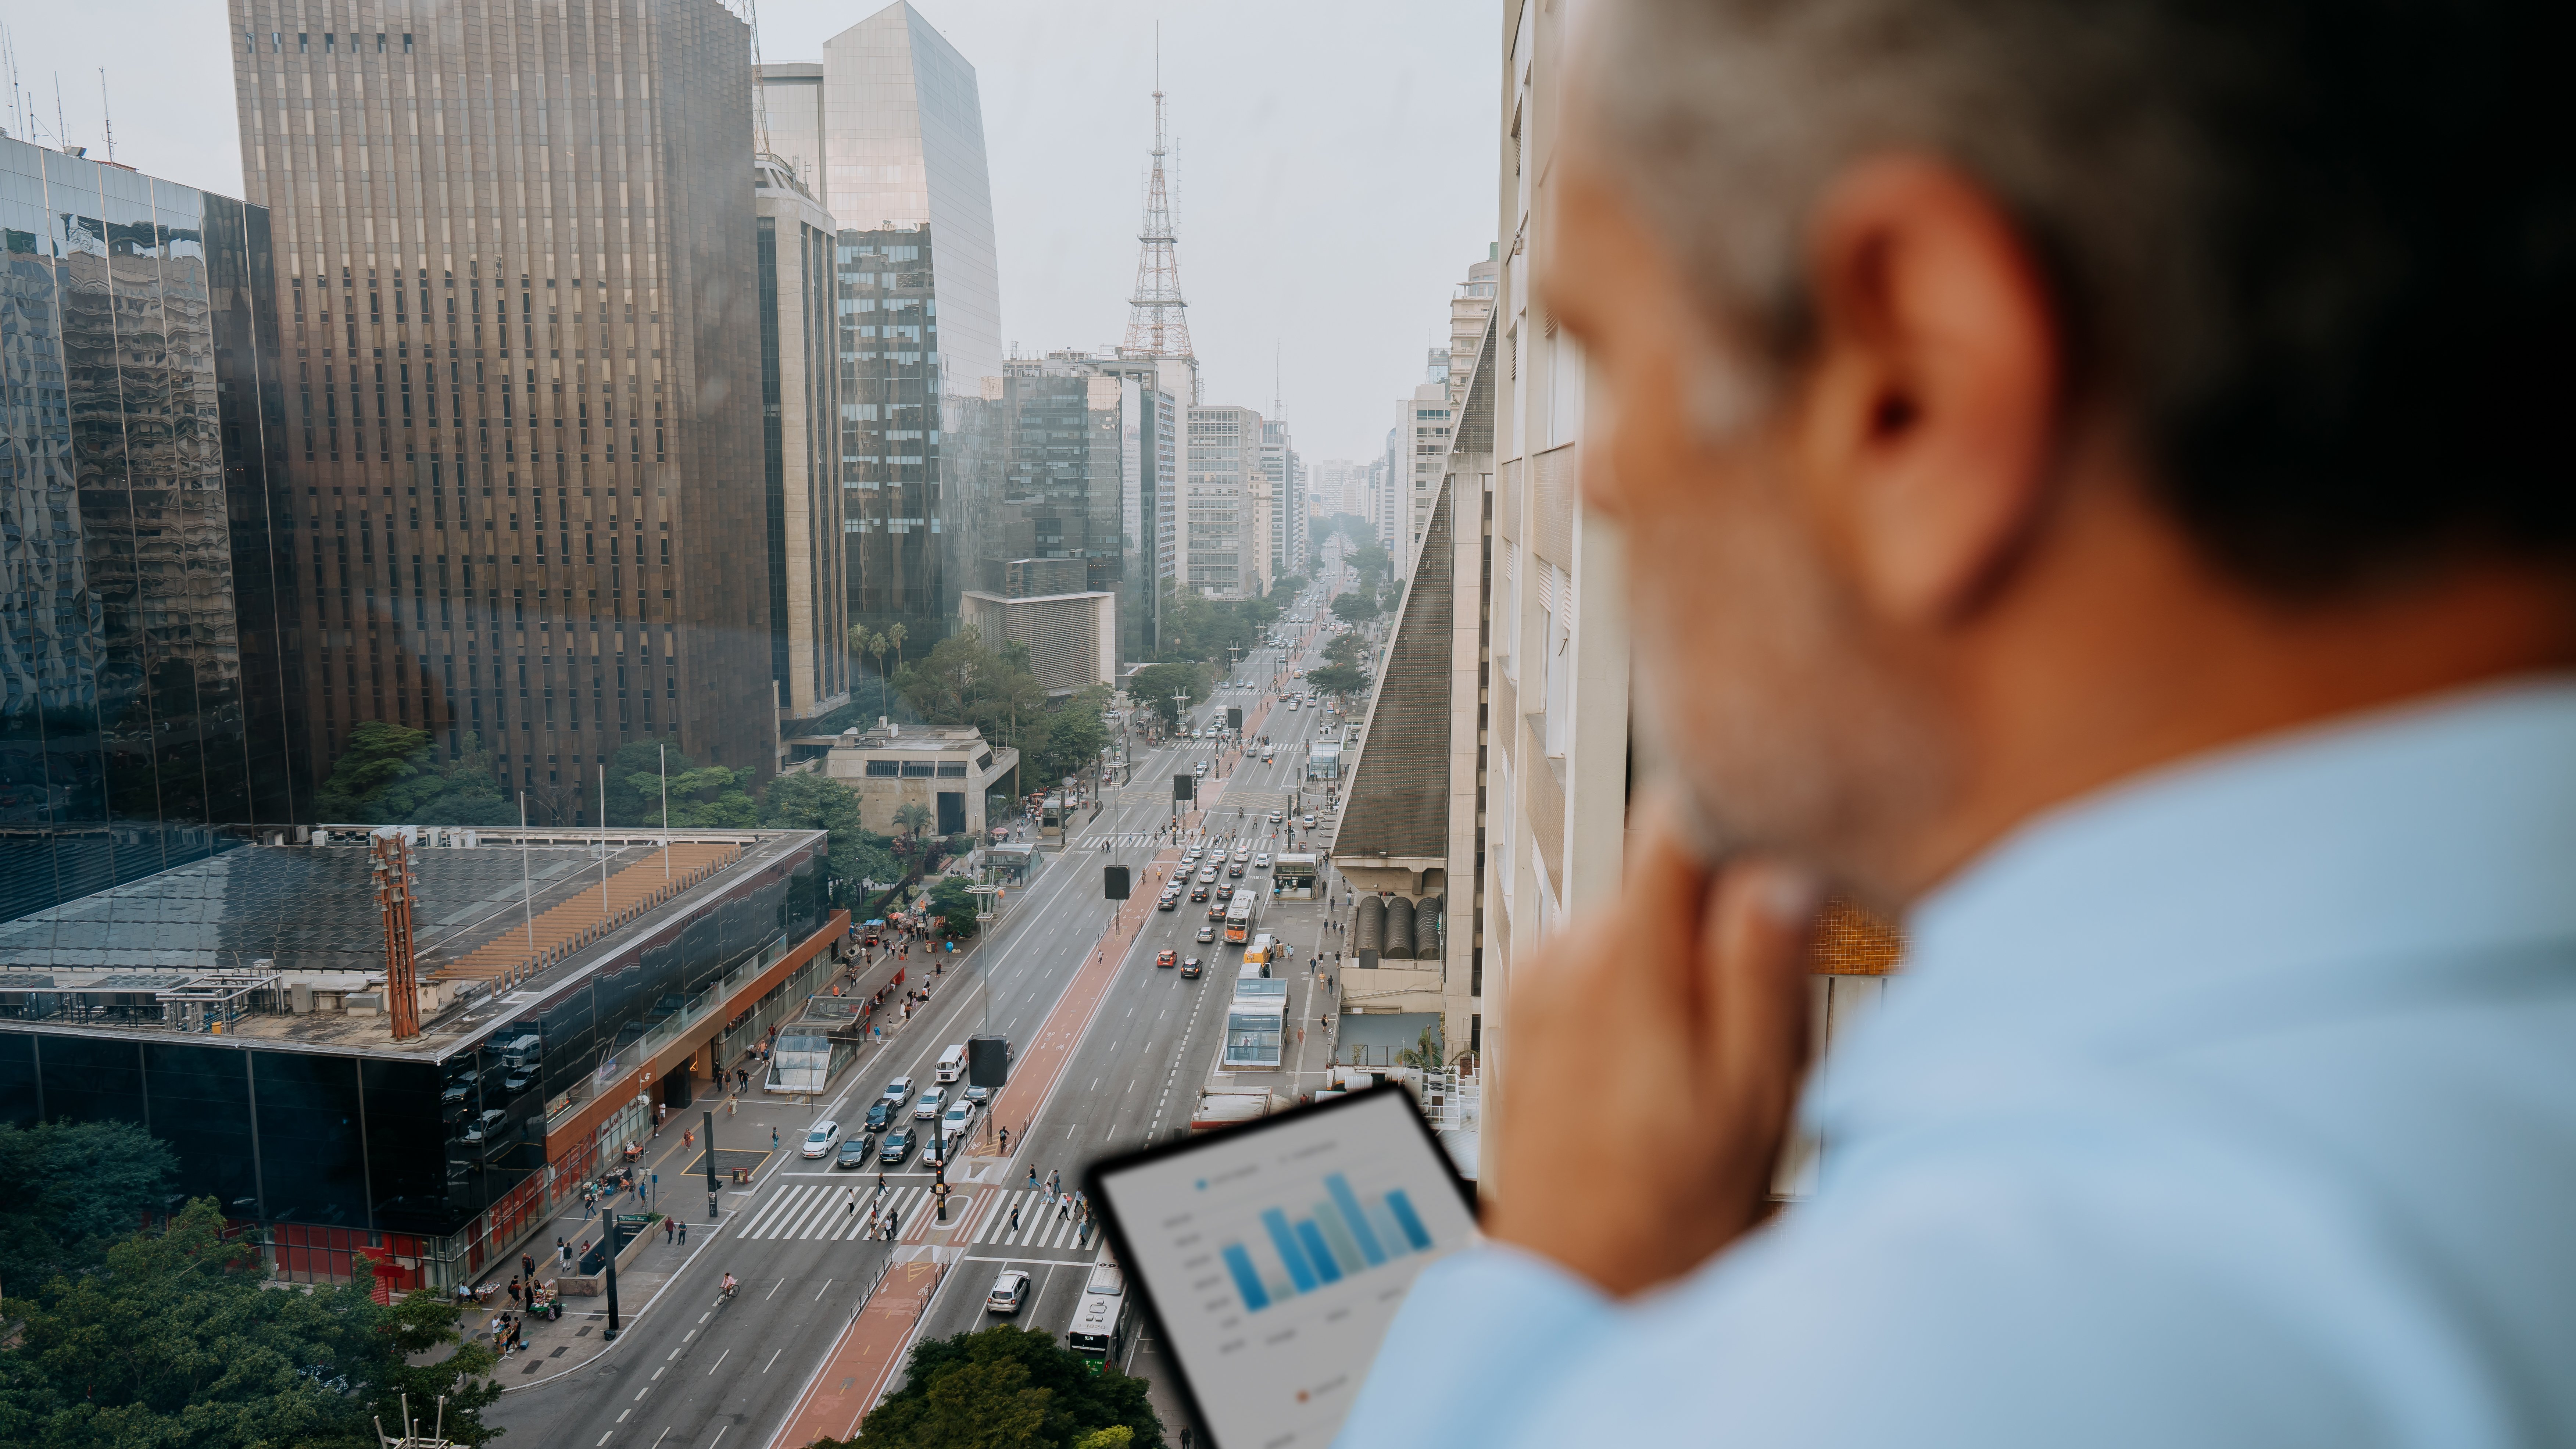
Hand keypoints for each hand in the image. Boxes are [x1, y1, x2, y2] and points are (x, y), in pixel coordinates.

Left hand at [1482, 805, 1822, 1296]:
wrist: (1573, 1282)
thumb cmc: (1665, 1210)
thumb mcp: (1749, 1092)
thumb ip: (1761, 968)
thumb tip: (1778, 866)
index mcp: (1624, 961)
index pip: (1675, 817)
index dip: (1740, 813)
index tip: (1787, 845)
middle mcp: (1567, 954)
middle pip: (1670, 874)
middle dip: (1728, 919)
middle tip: (1761, 1014)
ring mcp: (1540, 979)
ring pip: (1644, 918)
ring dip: (1691, 961)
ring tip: (1711, 1057)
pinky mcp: (1531, 1005)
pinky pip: (1608, 961)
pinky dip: (1650, 991)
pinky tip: (1665, 1068)